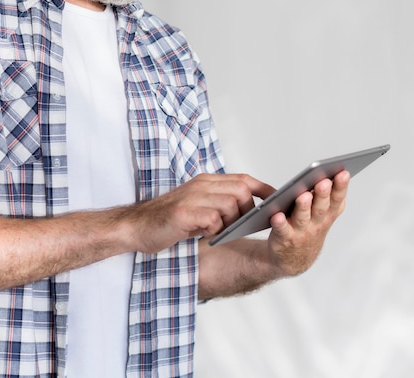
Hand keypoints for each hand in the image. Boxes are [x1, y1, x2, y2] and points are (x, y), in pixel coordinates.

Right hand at [126, 173, 274, 253]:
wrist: (136, 226)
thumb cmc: (168, 220)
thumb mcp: (197, 206)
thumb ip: (218, 203)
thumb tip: (249, 211)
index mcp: (204, 181)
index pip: (243, 179)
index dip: (263, 190)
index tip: (277, 201)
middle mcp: (200, 185)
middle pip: (241, 190)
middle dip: (247, 210)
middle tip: (236, 225)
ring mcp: (192, 198)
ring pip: (230, 204)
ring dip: (229, 222)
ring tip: (215, 231)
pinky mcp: (184, 213)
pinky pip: (213, 220)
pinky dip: (214, 230)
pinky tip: (202, 234)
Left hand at [267, 169, 350, 275]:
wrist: (293, 259)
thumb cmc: (308, 229)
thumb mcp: (324, 215)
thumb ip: (329, 197)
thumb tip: (336, 173)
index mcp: (326, 215)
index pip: (336, 199)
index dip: (341, 187)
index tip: (343, 173)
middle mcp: (316, 224)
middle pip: (321, 208)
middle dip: (323, 194)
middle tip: (324, 182)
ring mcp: (301, 232)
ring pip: (302, 218)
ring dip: (303, 207)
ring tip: (303, 195)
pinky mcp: (284, 238)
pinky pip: (282, 230)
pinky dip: (280, 223)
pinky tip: (277, 215)